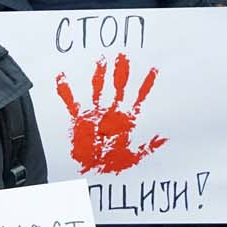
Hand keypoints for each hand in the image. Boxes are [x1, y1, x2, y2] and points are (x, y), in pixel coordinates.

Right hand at [55, 54, 167, 174]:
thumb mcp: (136, 155)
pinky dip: (66, 90)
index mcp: (125, 118)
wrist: (91, 171)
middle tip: (126, 55)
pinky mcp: (78, 118)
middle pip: (118, 87)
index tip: (154, 69)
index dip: (146, 84)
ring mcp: (95, 113)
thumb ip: (150, 145)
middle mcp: (110, 112)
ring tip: (100, 61)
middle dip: (122, 72)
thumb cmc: (113, 162)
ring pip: (98, 89)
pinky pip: (71, 102)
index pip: (139, 97)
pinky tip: (62, 76)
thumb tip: (165, 138)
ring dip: (99, 76)